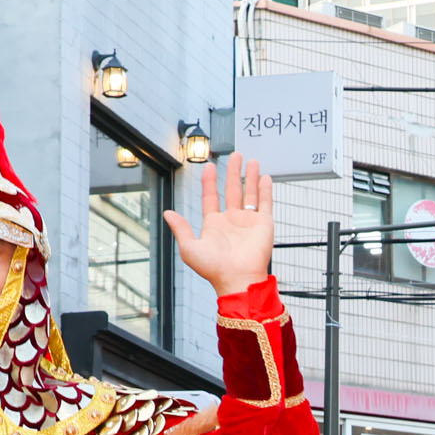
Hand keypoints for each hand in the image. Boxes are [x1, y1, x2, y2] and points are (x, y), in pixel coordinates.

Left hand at [164, 154, 275, 296]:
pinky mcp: (264, 224)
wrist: (238, 279)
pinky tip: (265, 177)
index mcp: (214, 224)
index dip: (210, 182)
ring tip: (251, 161)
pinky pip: (265, 203)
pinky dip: (266, 190)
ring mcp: (249, 221)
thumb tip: (168, 213)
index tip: (209, 167)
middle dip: (233, 172)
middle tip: (234, 155)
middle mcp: (232, 221)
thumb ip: (180, 229)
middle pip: (232, 190)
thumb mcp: (189, 247)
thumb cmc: (214, 268)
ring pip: (250, 193)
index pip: (211, 197)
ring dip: (250, 176)